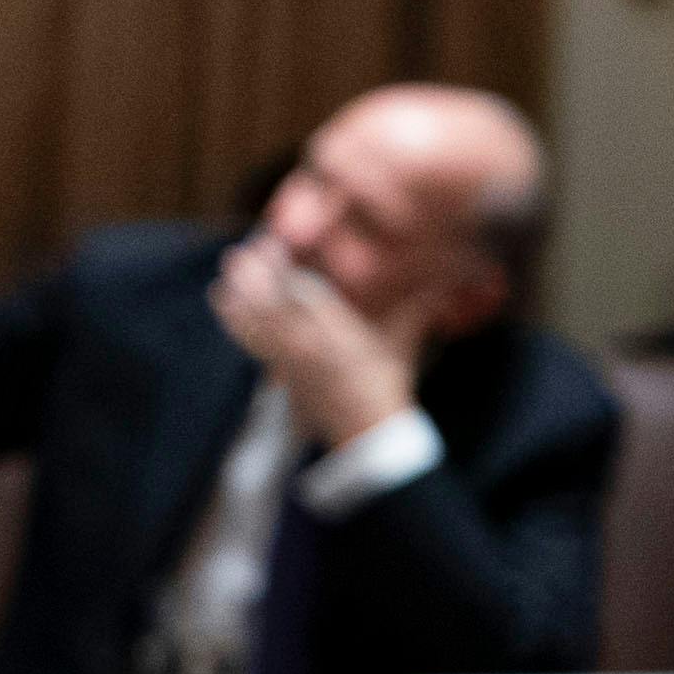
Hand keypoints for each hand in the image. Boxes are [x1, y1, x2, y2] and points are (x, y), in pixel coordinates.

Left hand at [211, 235, 421, 447]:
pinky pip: (250, 339)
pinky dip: (235, 318)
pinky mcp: (279, 371)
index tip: (275, 242)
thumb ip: (418, 304)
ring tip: (228, 267)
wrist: (368, 431)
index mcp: (338, 333)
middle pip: (267, 304)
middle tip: (241, 250)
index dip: (284, 266)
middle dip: (252, 275)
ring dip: (237, 293)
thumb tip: (448, 276)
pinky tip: (225, 302)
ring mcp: (289, 360)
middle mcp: (307, 345)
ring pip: (252, 321)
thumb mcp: (403, 340)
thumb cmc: (390, 381)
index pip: (301, 293)